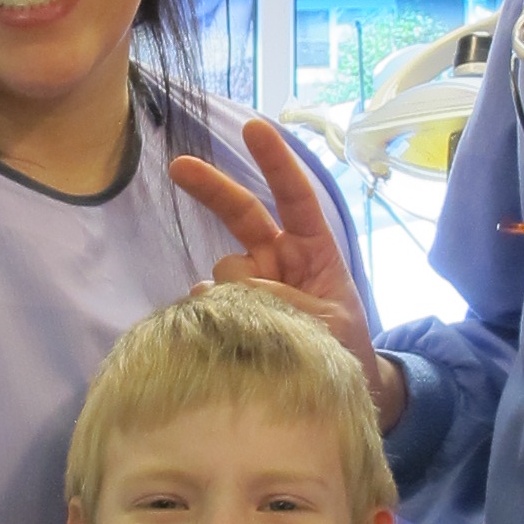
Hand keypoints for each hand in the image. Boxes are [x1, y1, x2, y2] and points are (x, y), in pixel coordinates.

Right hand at [169, 118, 409, 425]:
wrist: (337, 395)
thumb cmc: (345, 350)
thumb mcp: (331, 324)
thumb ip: (286, 301)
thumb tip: (223, 290)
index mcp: (313, 250)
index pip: (294, 198)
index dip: (276, 163)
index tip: (254, 128)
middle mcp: (277, 260)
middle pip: (241, 213)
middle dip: (212, 187)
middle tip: (178, 166)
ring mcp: (251, 286)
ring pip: (224, 271)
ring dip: (230, 293)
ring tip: (257, 332)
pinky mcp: (230, 315)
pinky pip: (209, 305)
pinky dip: (211, 317)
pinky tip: (223, 338)